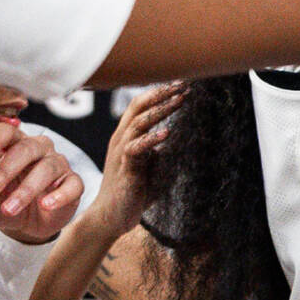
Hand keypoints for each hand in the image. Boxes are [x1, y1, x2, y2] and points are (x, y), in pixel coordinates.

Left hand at [0, 124, 82, 244]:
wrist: (25, 226)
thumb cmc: (1, 201)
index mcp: (13, 145)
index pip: (6, 132)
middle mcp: (38, 149)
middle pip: (26, 148)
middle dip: (5, 171)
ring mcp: (57, 165)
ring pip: (48, 167)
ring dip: (27, 189)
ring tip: (9, 208)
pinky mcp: (73, 184)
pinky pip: (73, 184)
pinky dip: (60, 195)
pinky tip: (46, 204)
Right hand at [92, 82, 184, 231]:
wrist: (112, 216)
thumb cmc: (134, 189)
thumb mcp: (153, 163)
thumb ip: (163, 148)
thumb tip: (188, 137)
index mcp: (128, 135)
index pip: (140, 104)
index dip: (159, 91)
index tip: (182, 83)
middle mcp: (122, 139)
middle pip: (138, 106)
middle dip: (162, 93)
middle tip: (184, 84)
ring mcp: (122, 153)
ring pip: (138, 123)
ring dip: (161, 110)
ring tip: (180, 101)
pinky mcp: (125, 169)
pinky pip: (136, 149)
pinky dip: (152, 139)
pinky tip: (167, 133)